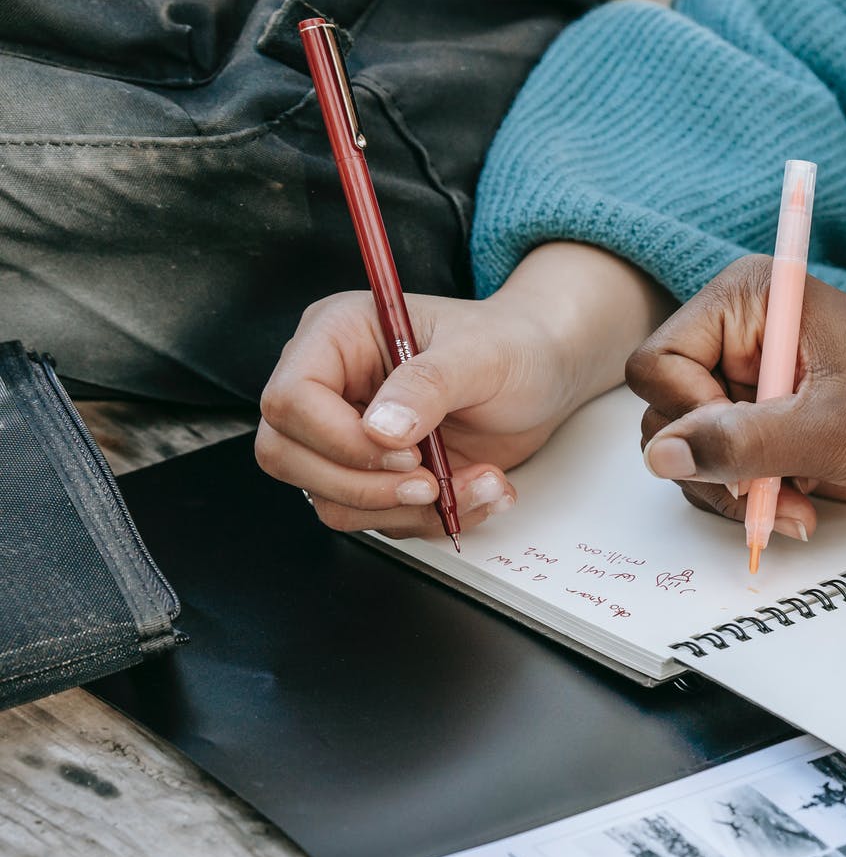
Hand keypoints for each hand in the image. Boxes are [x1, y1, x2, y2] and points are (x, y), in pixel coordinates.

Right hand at [256, 242, 671, 536]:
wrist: (546, 371)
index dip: (339, 439)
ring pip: (330, 500)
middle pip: (288, 457)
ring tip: (480, 482)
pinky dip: (429, 519)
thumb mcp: (481, 354)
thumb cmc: (512, 344)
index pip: (290, 399)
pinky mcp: (377, 474)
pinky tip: (478, 491)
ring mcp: (349, 436)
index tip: (406, 451)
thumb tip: (381, 428)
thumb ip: (429, 384)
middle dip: (364, 486)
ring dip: (407, 510)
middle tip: (431, 481)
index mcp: (337, 337)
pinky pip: (376, 518)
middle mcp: (331, 387)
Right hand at [626, 255, 845, 538]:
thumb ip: (742, 443)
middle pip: (664, 413)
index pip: (660, 363)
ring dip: (734, 493)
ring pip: (686, 453)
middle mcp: (737, 339)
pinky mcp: (763, 430)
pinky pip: (718, 474)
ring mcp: (748, 388)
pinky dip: (750, 501)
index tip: (742, 446)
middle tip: (765, 491)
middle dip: (713, 465)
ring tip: (795, 503)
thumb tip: (663, 456)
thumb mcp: (831, 428)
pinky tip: (800, 506)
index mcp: (748, 300)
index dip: (688, 415)